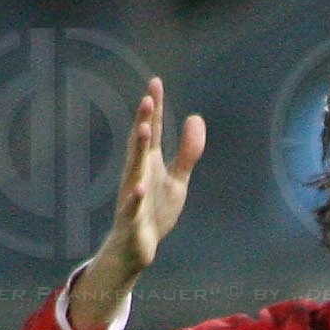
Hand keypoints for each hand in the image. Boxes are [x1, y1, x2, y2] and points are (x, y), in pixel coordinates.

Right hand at [70, 77, 204, 329]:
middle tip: (147, 98)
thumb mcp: (177, 180)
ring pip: (133, 168)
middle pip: (141, 144)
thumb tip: (196, 118)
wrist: (138, 246)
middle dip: (144, 121)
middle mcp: (138, 173)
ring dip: (137, 149)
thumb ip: (187, 152)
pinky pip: (132, 206)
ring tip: (142, 128)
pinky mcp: (133, 218)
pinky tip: (137, 186)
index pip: (152, 130)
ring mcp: (132, 194)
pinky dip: (134, 196)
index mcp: (149, 163)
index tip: (155, 82)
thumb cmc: (155, 209)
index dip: (155, 108)